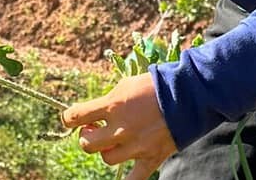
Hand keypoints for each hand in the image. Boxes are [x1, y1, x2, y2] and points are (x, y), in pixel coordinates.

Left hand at [62, 73, 176, 179]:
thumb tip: (96, 112)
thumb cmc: (155, 85)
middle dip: (86, 136)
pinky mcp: (150, 158)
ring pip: (106, 159)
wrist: (186, 95)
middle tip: (94, 130)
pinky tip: (125, 171)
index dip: (69, 118)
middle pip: (87, 144)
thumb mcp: (126, 85)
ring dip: (106, 150)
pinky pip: (133, 179)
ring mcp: (135, 146)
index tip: (71, 119)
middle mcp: (120, 128)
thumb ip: (109, 101)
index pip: (76, 116)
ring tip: (113, 142)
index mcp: (112, 105)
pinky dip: (127, 179)